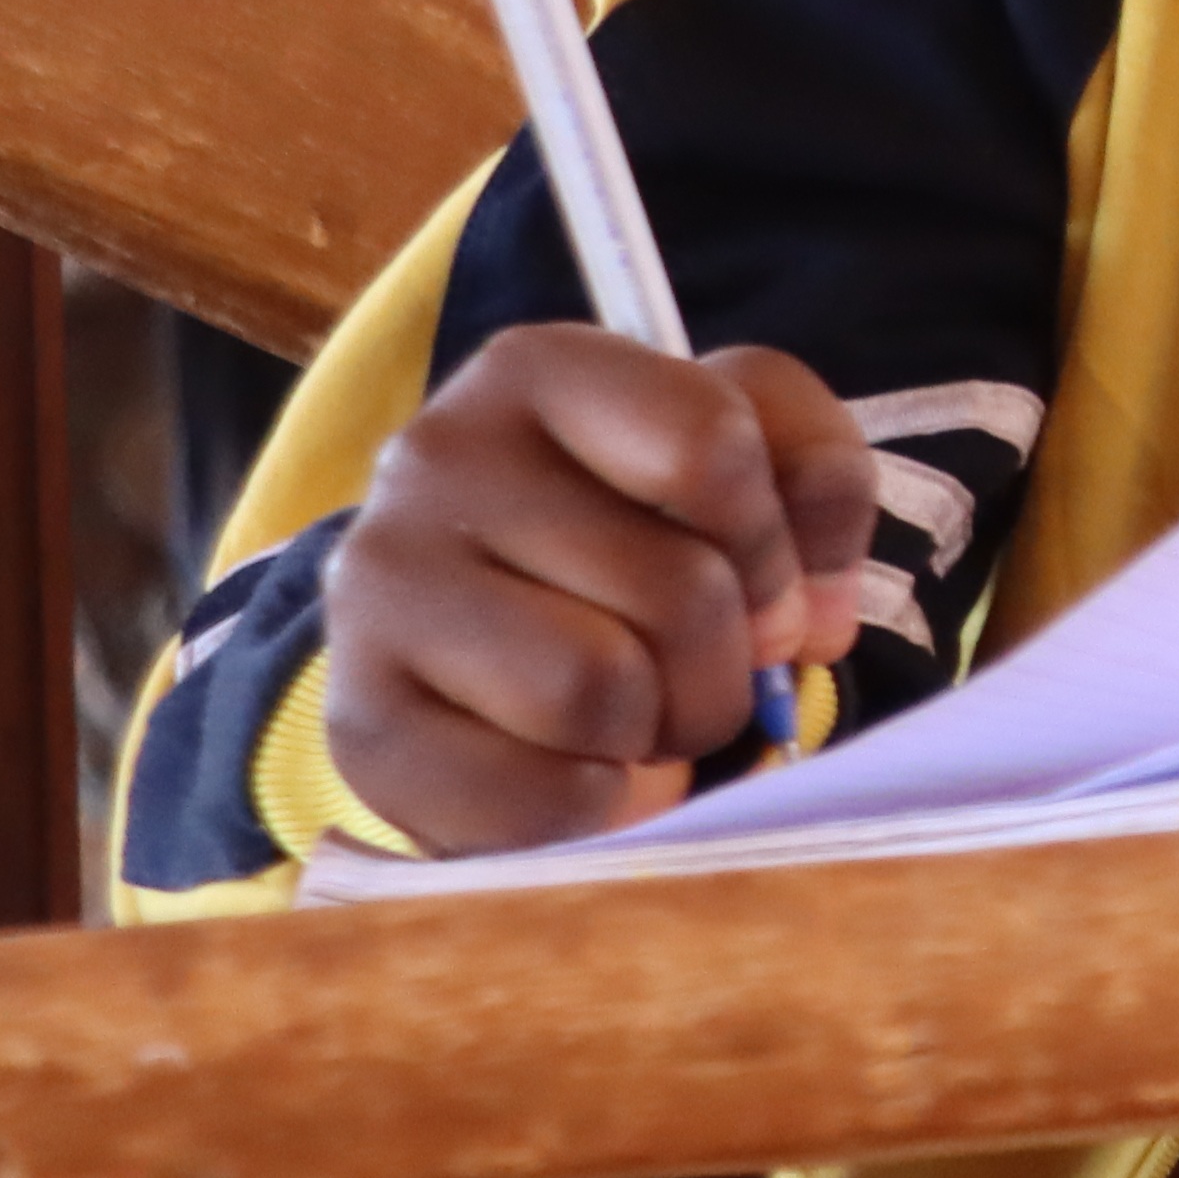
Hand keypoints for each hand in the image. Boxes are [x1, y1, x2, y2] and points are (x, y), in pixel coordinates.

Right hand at [318, 327, 874, 855]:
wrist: (472, 645)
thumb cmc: (629, 532)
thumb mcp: (744, 456)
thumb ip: (818, 480)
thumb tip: (815, 609)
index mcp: (537, 369)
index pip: (710, 445)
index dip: (773, 544)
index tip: (766, 586)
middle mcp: (435, 456)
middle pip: (678, 589)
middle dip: (728, 662)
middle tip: (700, 675)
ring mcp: (379, 590)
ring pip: (599, 693)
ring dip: (659, 736)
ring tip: (640, 721)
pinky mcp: (360, 725)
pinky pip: (535, 796)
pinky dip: (598, 808)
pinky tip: (589, 776)